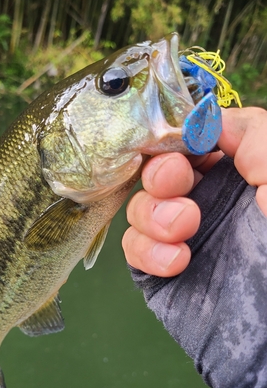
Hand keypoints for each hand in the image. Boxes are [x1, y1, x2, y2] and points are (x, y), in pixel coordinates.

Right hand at [122, 107, 266, 276]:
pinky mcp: (159, 270)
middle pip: (159, 168)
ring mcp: (180, 236)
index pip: (194, 139)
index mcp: (239, 175)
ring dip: (154, 212)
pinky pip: (134, 246)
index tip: (178, 139)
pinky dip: (147, 249)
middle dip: (161, 171)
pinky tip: (177, 263)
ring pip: (140, 205)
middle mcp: (207, 201)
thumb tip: (206, 118)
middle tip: (176, 182)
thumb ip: (257, 137)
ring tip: (185, 229)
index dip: (178, 133)